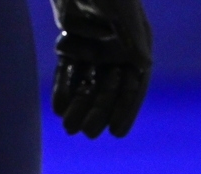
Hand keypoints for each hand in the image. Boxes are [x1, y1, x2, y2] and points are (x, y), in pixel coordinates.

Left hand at [50, 0, 152, 137]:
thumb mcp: (120, 8)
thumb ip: (131, 36)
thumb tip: (144, 66)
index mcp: (137, 45)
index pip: (133, 85)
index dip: (126, 110)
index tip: (118, 132)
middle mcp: (119, 49)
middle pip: (108, 88)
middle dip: (97, 111)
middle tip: (87, 134)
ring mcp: (96, 45)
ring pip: (88, 82)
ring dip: (79, 104)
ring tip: (69, 128)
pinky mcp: (74, 40)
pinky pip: (69, 70)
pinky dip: (64, 87)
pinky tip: (57, 107)